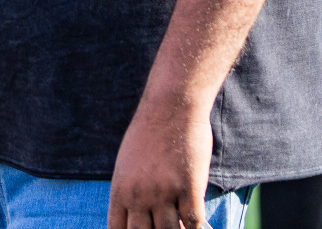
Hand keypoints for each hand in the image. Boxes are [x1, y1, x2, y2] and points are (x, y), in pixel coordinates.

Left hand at [109, 96, 212, 228]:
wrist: (170, 106)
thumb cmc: (149, 133)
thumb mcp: (127, 163)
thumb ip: (130, 191)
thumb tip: (138, 215)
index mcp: (120, 190)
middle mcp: (138, 195)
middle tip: (163, 226)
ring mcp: (163, 192)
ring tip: (180, 223)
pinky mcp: (188, 187)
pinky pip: (193, 222)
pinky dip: (197, 227)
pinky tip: (202, 223)